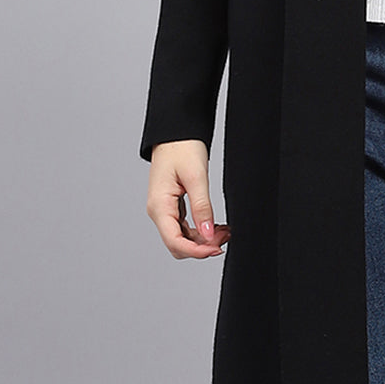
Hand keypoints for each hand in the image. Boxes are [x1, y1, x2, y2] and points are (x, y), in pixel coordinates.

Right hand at [146, 139, 230, 258]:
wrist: (176, 132)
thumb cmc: (182, 148)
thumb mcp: (196, 177)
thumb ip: (202, 207)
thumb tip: (208, 235)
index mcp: (159, 206)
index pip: (175, 241)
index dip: (196, 251)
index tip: (218, 248)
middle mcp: (159, 211)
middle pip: (178, 244)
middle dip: (201, 246)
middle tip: (225, 237)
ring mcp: (165, 209)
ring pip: (182, 237)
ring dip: (203, 239)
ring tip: (225, 231)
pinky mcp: (172, 205)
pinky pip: (185, 226)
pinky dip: (201, 229)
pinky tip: (216, 226)